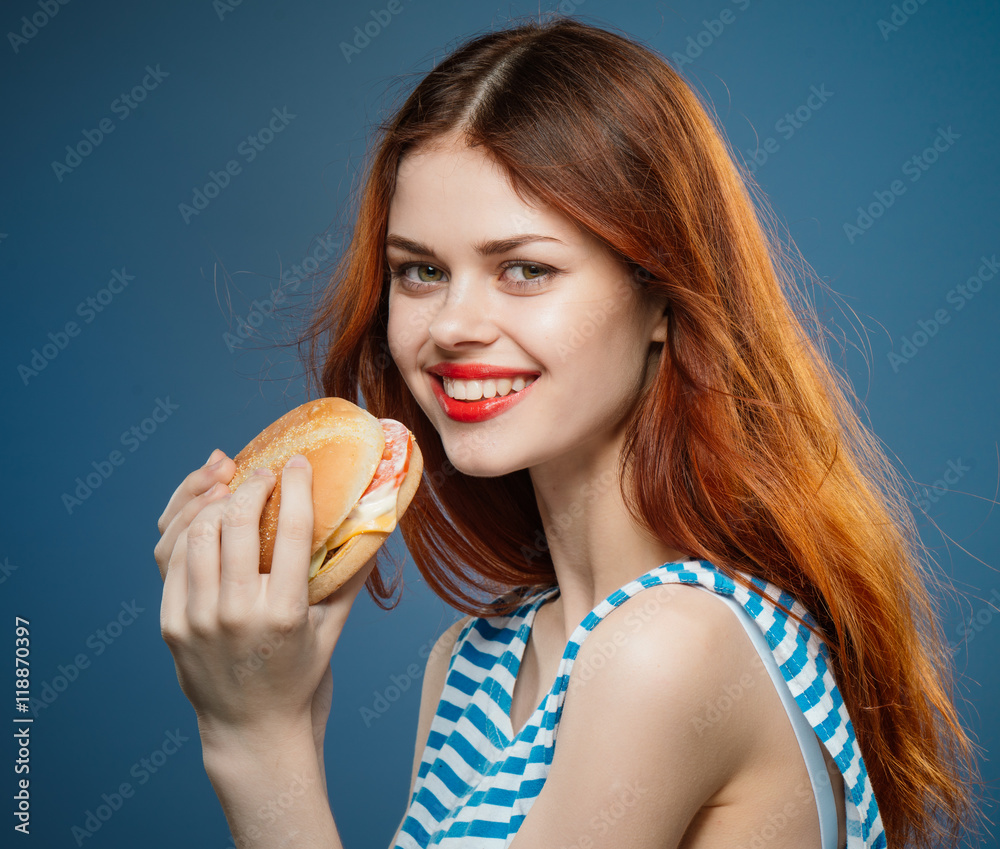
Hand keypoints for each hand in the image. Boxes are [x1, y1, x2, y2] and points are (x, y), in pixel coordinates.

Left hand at [157, 452, 374, 752]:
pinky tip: (206, 514)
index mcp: (285, 613)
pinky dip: (188, 528)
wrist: (251, 730)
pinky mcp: (171, 624)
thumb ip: (352, 574)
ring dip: (215, 502)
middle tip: (264, 473)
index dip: (296, 487)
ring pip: (198, 534)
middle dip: (251, 486)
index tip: (298, 463)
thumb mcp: (332, 627)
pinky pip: (173, 559)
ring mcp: (198, 620)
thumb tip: (378, 521)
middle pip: (237, 524)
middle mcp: (237, 614)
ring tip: (232, 488)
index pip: (290, 531)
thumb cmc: (300, 675)